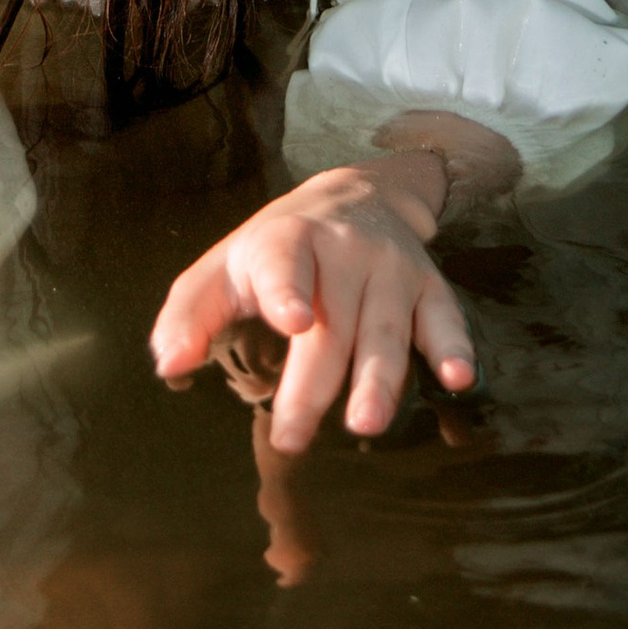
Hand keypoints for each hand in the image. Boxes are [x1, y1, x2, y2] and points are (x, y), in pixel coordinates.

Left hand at [149, 155, 475, 454]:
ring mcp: (391, 267)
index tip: (290, 319)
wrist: (357, 192)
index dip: (287, 289)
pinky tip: (458, 378)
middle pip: (331, 322)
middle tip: (292, 436)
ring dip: (379, 377)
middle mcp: (344, 250)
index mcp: (287, 240)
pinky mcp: (428, 285)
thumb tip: (169, 366)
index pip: (284, 263)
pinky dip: (454, 346)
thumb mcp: (226, 266)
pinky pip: (443, 317)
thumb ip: (191, 313)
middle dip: (314, 382)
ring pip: (385, 328)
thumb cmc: (277, 250)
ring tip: (366, 424)